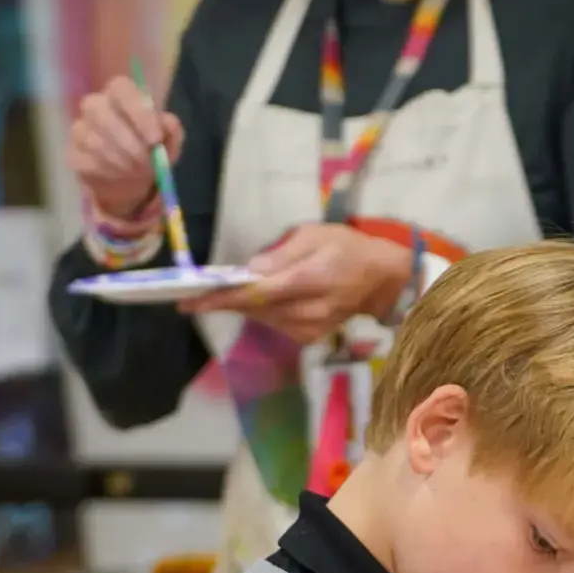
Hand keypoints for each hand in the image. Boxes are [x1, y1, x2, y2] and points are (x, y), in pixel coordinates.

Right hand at [67, 75, 182, 220]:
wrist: (131, 179)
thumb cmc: (150, 151)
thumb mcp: (168, 142)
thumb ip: (171, 130)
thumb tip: (167, 122)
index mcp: (120, 94)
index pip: (121, 88)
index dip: (137, 112)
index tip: (155, 139)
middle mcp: (95, 105)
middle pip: (100, 111)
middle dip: (127, 141)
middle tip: (146, 163)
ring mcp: (80, 129)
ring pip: (92, 139)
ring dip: (120, 160)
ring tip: (137, 171)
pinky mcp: (74, 154)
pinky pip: (86, 161)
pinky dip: (107, 172)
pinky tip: (120, 176)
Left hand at [179, 223, 413, 343]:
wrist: (381, 281)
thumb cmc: (348, 248)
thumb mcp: (316, 236)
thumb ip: (282, 254)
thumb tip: (251, 270)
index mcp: (309, 281)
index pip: (256, 294)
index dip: (222, 299)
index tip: (192, 303)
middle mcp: (307, 312)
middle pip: (254, 309)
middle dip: (225, 301)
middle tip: (196, 295)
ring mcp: (308, 329)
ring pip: (262, 318)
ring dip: (241, 306)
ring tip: (221, 294)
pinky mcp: (309, 337)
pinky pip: (274, 324)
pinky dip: (260, 312)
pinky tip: (256, 301)